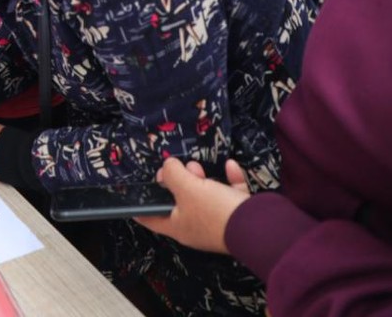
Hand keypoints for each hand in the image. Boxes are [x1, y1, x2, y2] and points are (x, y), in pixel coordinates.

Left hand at [134, 158, 249, 253]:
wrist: (259, 226)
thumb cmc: (215, 210)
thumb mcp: (186, 188)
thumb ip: (172, 174)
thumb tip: (168, 167)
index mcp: (178, 226)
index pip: (151, 219)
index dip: (140, 206)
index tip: (132, 194)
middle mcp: (197, 226)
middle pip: (181, 202)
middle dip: (178, 182)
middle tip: (178, 168)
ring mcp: (219, 221)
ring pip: (206, 196)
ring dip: (202, 179)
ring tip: (198, 167)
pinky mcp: (239, 214)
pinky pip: (231, 193)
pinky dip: (230, 178)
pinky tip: (230, 165)